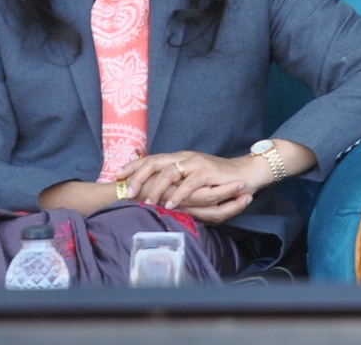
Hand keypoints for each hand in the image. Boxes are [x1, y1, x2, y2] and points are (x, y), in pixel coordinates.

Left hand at [121, 150, 253, 223]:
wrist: (243, 173)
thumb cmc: (215, 179)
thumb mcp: (190, 179)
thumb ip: (175, 181)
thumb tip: (151, 188)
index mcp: (177, 158)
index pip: (151, 159)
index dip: (133, 166)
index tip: (117, 175)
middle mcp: (183, 157)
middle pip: (154, 162)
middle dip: (138, 177)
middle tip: (127, 193)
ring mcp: (195, 163)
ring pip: (169, 172)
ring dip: (155, 188)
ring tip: (147, 202)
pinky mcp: (207, 172)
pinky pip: (189, 183)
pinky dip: (178, 194)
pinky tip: (171, 204)